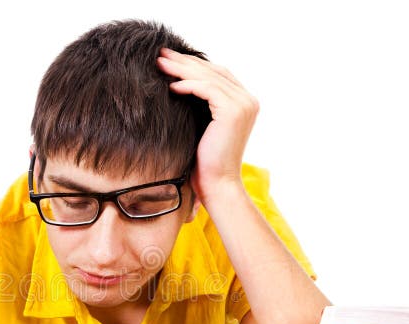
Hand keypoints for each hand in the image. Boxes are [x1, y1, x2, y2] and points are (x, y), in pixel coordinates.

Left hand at [156, 48, 258, 202]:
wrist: (217, 185)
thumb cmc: (205, 163)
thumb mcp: (202, 127)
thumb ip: (200, 106)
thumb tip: (178, 85)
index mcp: (244, 103)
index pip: (218, 74)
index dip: (194, 65)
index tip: (169, 59)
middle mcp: (248, 101)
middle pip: (213, 71)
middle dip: (185, 61)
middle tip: (161, 54)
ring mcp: (244, 105)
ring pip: (209, 77)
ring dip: (182, 69)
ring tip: (160, 64)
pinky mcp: (233, 111)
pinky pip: (207, 89)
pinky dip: (188, 85)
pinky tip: (171, 86)